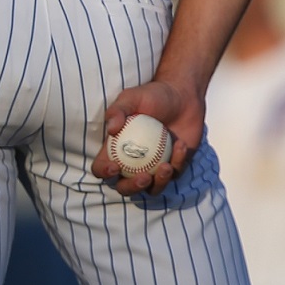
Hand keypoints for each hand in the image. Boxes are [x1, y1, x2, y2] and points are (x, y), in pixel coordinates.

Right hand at [90, 75, 201, 195]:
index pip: (102, 167)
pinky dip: (178, 162)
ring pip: (152, 189)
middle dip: (132, 187)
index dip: (104, 171)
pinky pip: (175, 174)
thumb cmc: (153, 95)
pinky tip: (181, 145)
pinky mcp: (175, 167)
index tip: (115, 166)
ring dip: (159, 183)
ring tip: (166, 166)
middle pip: (124, 187)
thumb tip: (111, 130)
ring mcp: (154, 168)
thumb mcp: (132, 97)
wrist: (183, 96)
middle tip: (144, 176)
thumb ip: (117, 110)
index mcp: (116, 149)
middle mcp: (132, 163)